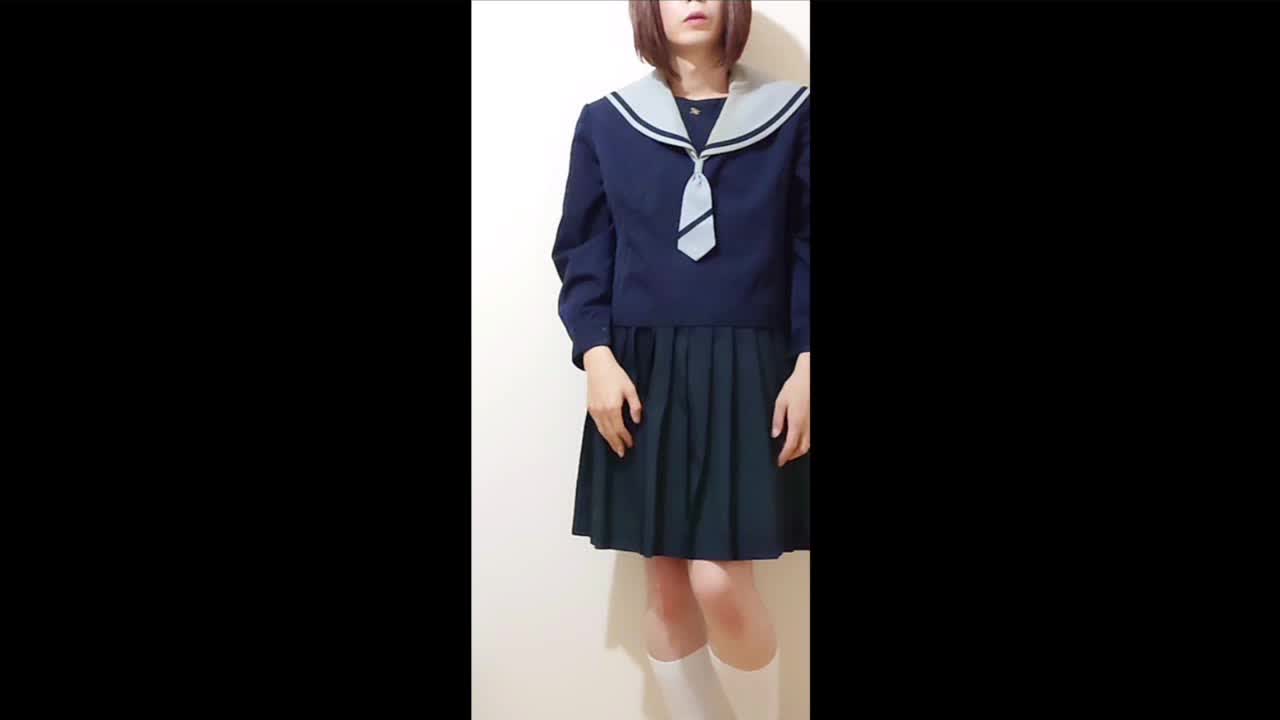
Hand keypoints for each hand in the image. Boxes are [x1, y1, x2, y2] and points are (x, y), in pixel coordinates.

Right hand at [584, 346, 642, 457]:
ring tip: (615, 448)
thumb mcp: (630, 389)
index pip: (620, 429)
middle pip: (609, 433)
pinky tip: (607, 434)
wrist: (598, 364)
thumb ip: (635, 406)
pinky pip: (596, 424)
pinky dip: (602, 432)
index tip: (631, 444)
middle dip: (616, 444)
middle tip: (622, 453)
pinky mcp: (590, 407)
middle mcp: (601, 411)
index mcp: (612, 407)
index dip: (625, 438)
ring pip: (602, 430)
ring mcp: (594, 410)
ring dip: (608, 440)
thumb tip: (637, 420)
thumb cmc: (614, 374)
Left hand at [772, 352, 809, 466]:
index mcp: (796, 422)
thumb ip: (777, 420)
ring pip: (809, 444)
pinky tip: (801, 440)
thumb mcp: (780, 402)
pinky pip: (812, 437)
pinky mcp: (815, 420)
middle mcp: (807, 425)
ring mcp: (813, 423)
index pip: (790, 446)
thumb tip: (775, 434)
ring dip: (800, 450)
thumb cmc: (796, 386)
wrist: (810, 375)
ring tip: (792, 451)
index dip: (784, 457)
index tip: (779, 461)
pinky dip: (806, 442)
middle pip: (801, 448)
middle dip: (792, 456)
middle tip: (784, 458)